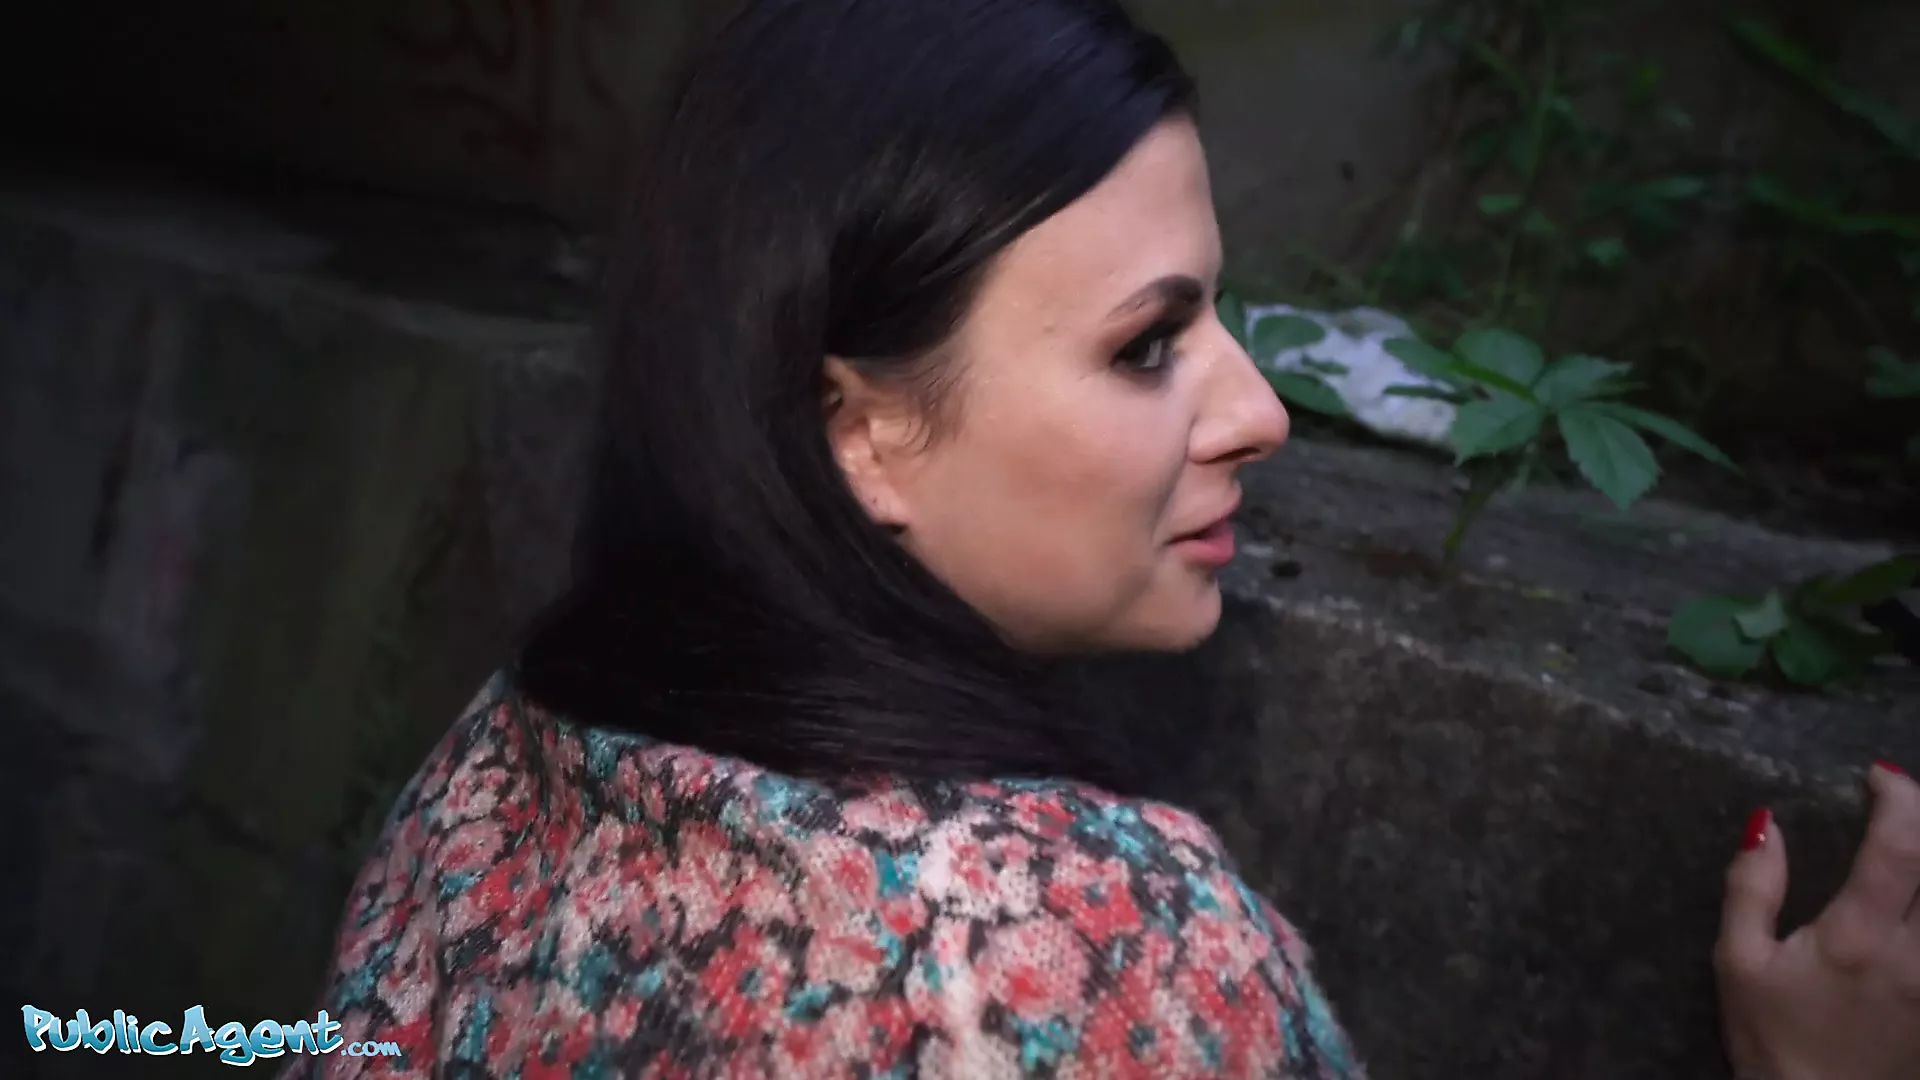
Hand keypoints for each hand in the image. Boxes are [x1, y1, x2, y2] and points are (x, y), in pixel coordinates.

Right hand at [1715, 762, 1919, 1079]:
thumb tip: (1768, 826)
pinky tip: (1918, 898)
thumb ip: (1752, 890)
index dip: (1899, 799)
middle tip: (1906, 803)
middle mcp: (1915, 953)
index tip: (1880, 776)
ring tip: (1915, 844)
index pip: (1899, 847)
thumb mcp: (1739, 964)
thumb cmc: (1774, 1038)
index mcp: (1858, 936)